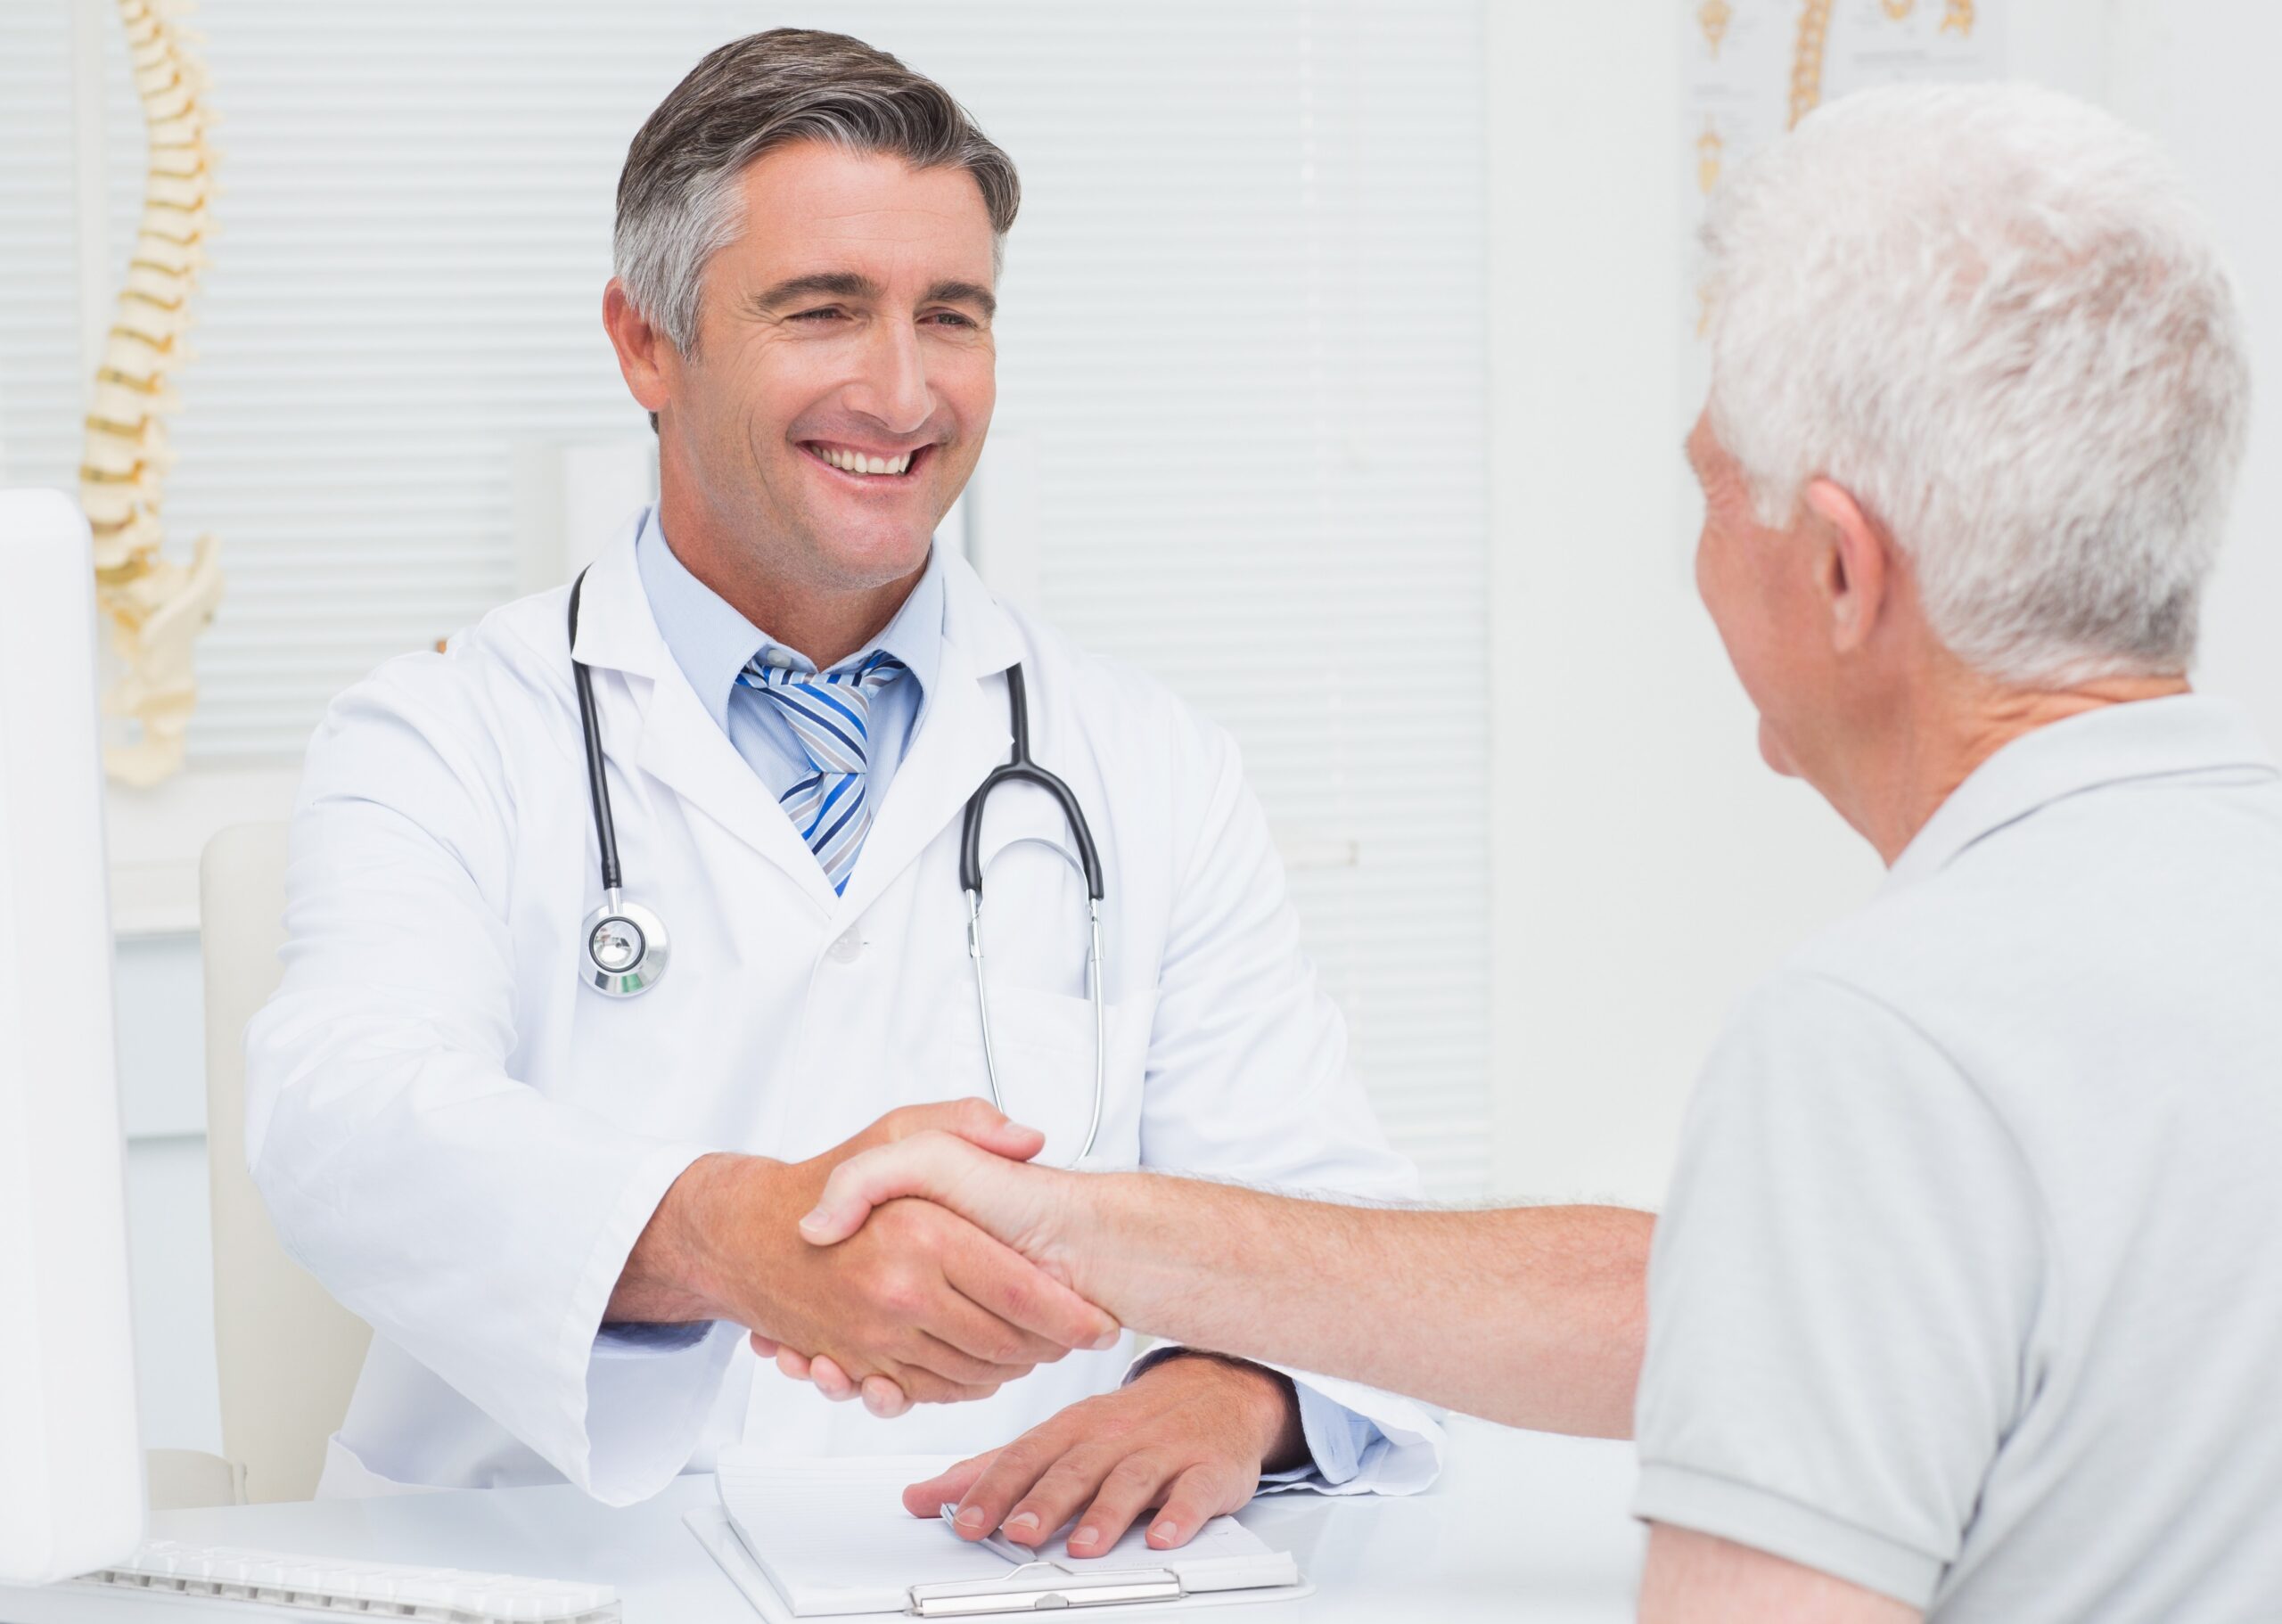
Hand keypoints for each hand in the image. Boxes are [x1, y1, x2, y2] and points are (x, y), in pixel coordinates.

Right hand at [618, 1102, 1117, 1406]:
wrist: (746, 1235)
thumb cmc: (823, 1178)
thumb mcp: (896, 1130)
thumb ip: (968, 1125)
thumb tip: (1030, 1140)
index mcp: (922, 1234)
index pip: (1022, 1293)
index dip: (1072, 1315)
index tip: (1100, 1321)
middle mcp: (900, 1293)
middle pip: (1006, 1346)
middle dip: (1051, 1347)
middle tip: (1075, 1334)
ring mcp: (877, 1339)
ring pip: (974, 1378)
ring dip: (1013, 1369)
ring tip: (1036, 1345)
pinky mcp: (860, 1367)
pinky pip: (933, 1395)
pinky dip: (965, 1386)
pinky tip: (982, 1359)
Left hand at [908, 1352, 1305, 1556]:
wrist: (1216, 1389)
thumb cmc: (1128, 1422)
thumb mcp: (1058, 1436)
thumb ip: (992, 1469)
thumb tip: (920, 1495)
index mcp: (1073, 1427)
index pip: (1025, 1456)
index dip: (994, 1489)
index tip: (964, 1521)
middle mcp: (1114, 1436)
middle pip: (1074, 1469)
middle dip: (1043, 1501)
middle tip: (1016, 1532)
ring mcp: (1163, 1451)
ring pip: (1131, 1481)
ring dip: (1105, 1514)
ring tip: (1082, 1545)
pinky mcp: (1208, 1469)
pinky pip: (1195, 1491)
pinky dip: (1180, 1514)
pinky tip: (1164, 1535)